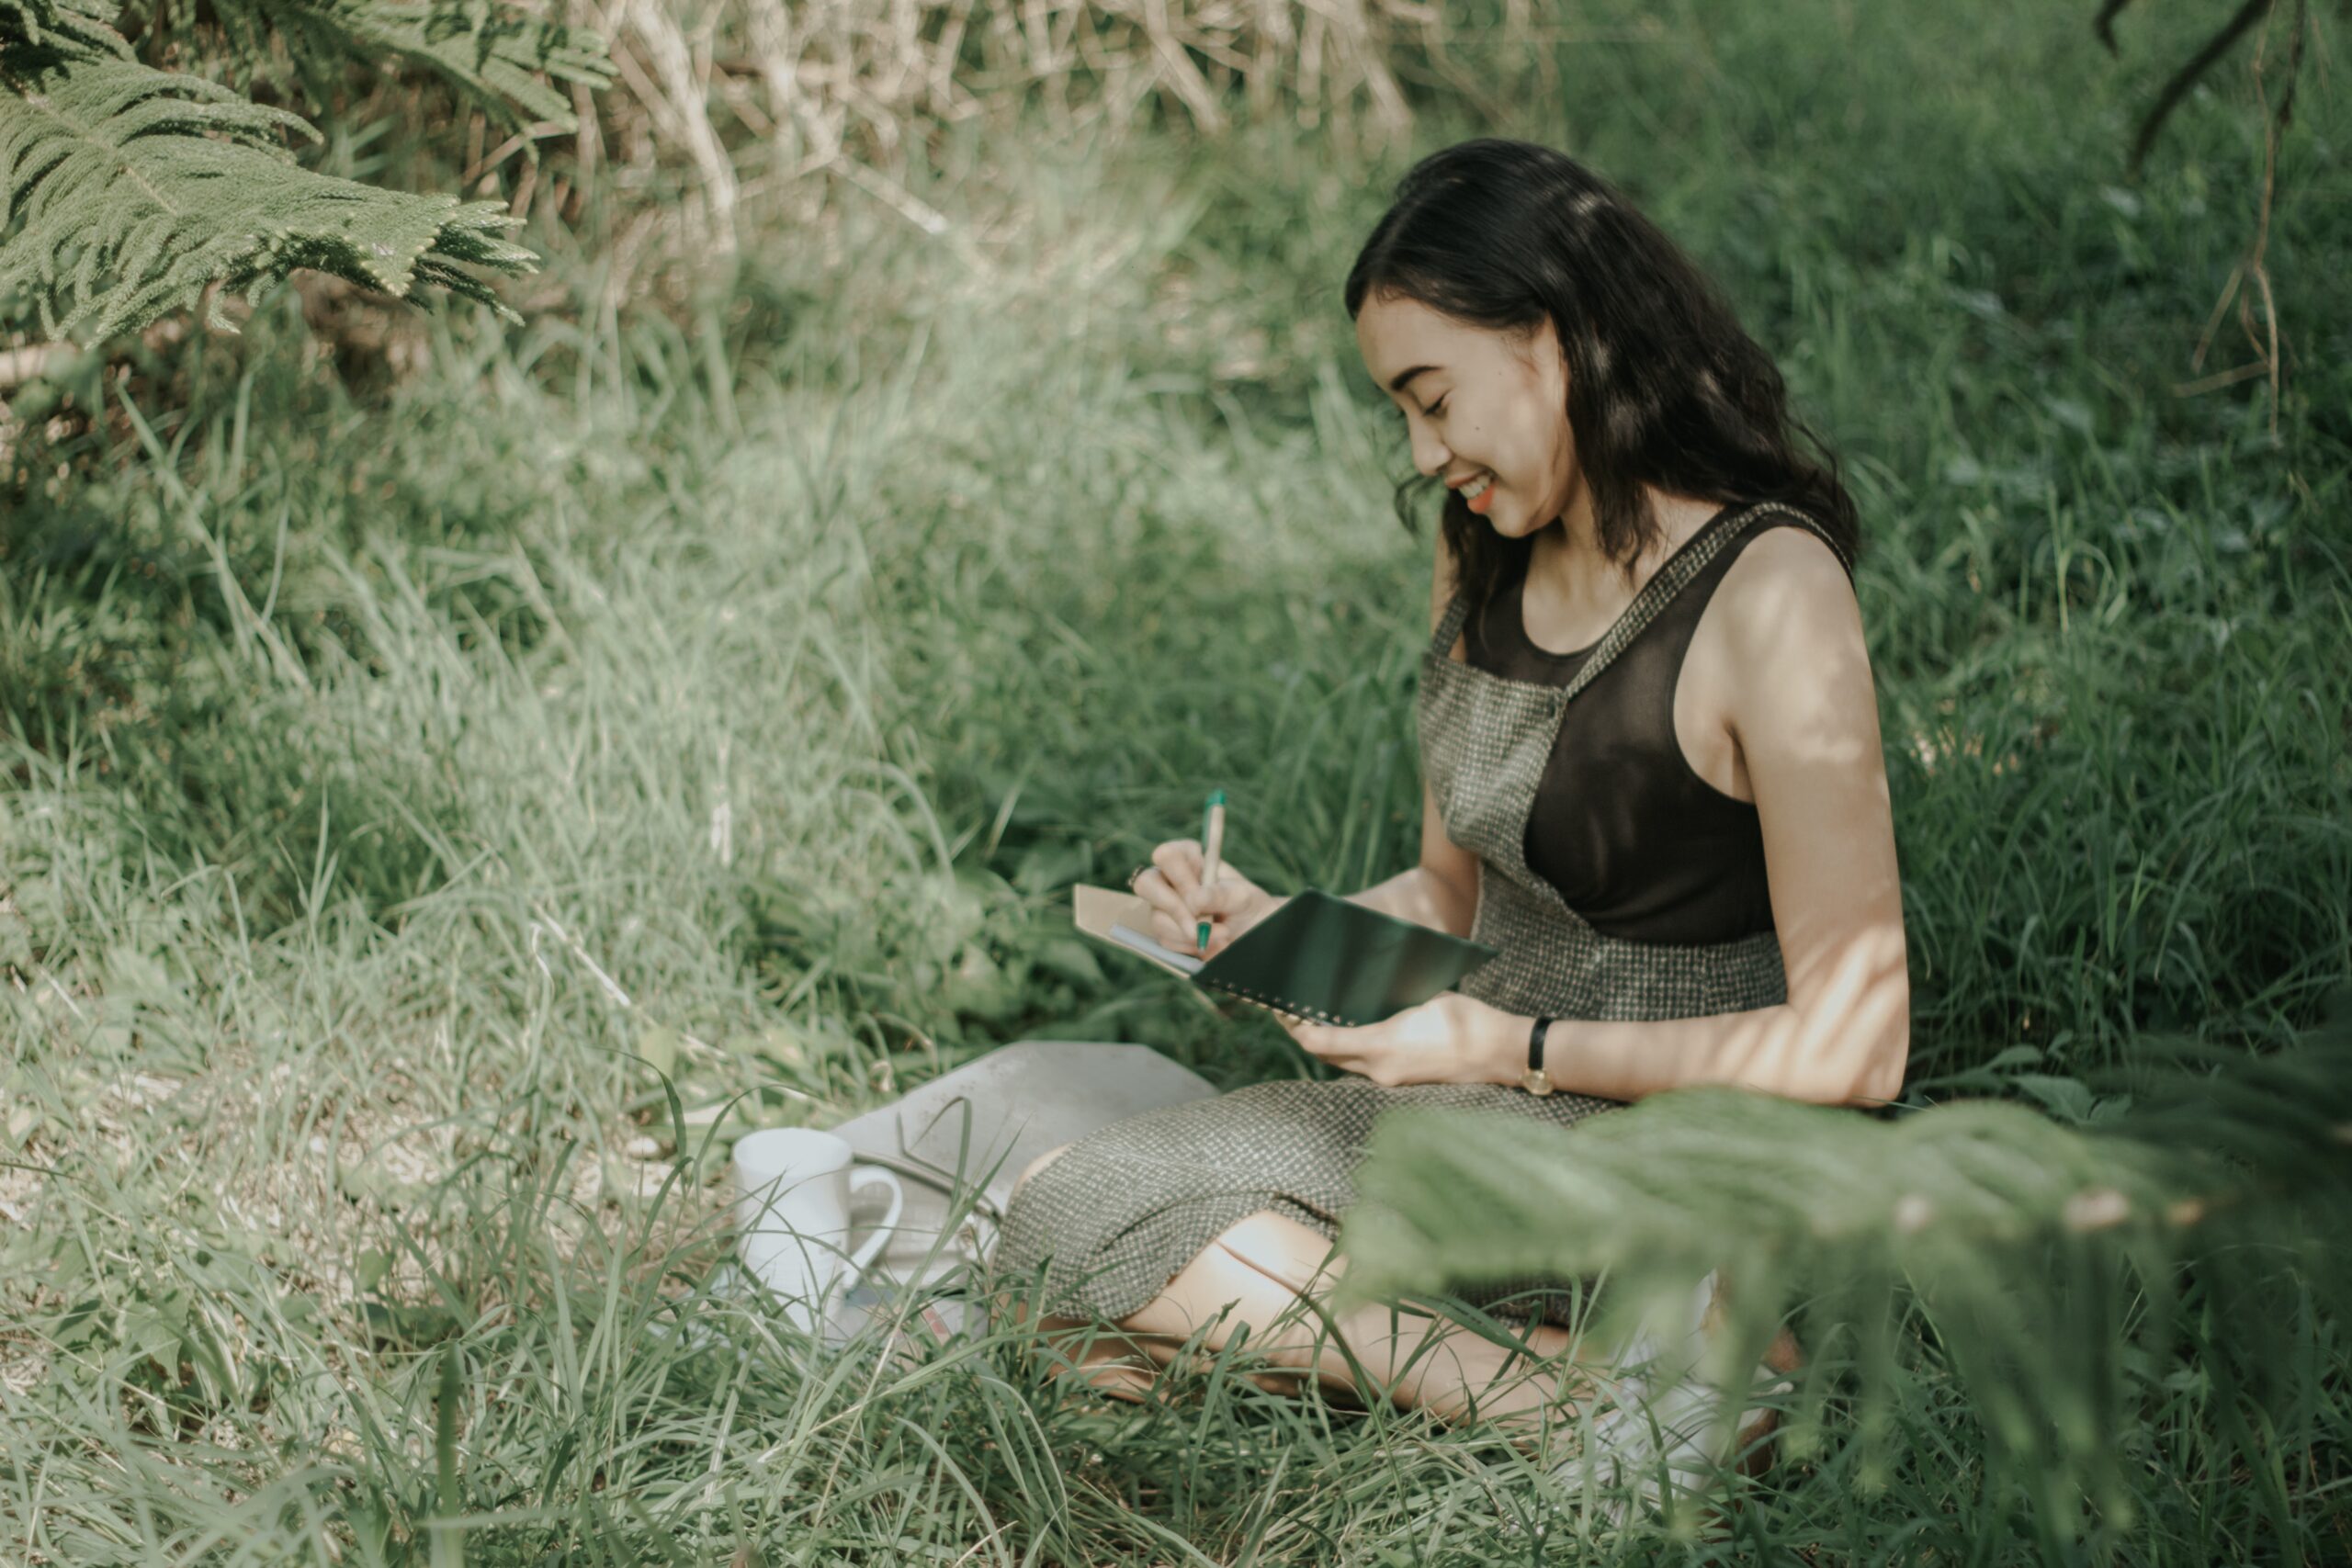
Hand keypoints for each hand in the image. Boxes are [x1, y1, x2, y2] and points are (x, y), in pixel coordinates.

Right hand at [1132, 838, 1282, 958]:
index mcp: (1188, 858)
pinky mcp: (1165, 929)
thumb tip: (1194, 901)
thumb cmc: (1246, 904)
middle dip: (1173, 908)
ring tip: (1223, 934)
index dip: (1179, 877)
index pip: (1166, 855)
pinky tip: (1212, 942)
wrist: (1252, 932)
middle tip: (1198, 928)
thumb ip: (1219, 894)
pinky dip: (1191, 946)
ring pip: (1158, 919)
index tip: (1199, 897)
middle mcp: (1170, 879)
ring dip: (1190, 933)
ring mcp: (1163, 905)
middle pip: (1146, 884)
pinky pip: (1166, 940)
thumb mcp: (1241, 896)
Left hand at [1276, 991, 1511, 1088]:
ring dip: (1329, 1046)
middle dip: (1307, 1035)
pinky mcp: (1402, 1082)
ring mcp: (1390, 1080)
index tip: (1282, 1010)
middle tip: (1293, 1011)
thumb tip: (1357, 989)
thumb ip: (1386, 998)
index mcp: (1381, 1046)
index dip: (1296, 1027)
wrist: (1500, 1053)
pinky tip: (1353, 1031)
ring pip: (1345, 1064)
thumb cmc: (1466, 1019)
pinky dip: (1352, 1052)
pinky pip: (1365, 1068)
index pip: (1320, 1042)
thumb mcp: (1423, 998)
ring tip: (1317, 1018)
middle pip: (1327, 1056)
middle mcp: (1380, 1070)